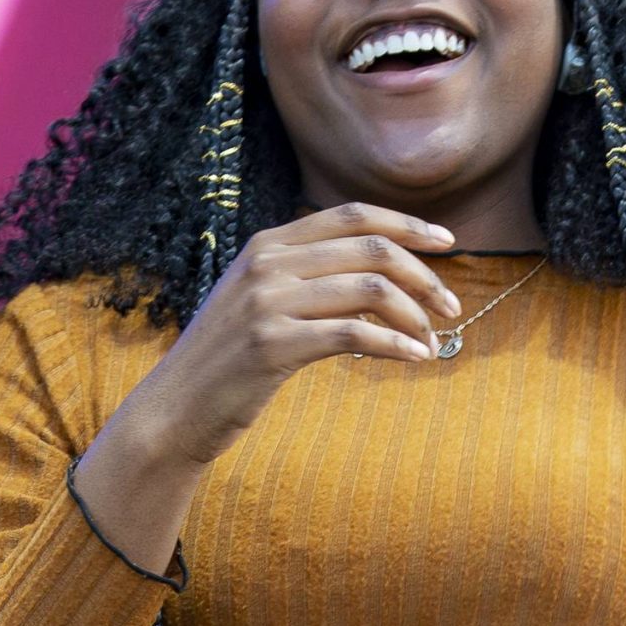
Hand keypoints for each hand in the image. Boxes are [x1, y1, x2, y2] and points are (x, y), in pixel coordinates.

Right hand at [120, 201, 460, 467]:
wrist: (174, 409)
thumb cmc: (227, 361)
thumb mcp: (259, 301)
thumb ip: (305, 277)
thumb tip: (382, 274)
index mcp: (268, 244)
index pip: (353, 215)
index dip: (407, 223)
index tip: (447, 241)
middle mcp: (268, 264)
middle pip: (372, 250)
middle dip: (424, 275)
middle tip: (451, 306)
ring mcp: (267, 303)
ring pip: (370, 289)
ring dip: (415, 315)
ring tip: (434, 341)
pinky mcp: (272, 345)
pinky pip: (354, 334)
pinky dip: (396, 344)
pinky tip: (416, 358)